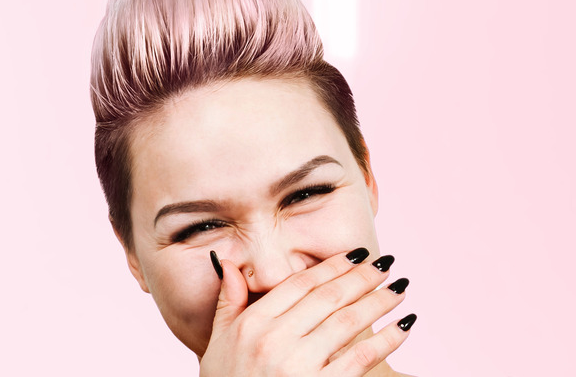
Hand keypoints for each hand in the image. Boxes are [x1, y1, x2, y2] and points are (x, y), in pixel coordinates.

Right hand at [199, 249, 413, 375]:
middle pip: (328, 297)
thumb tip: (231, 266)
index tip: (355, 255)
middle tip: (386, 265)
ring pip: (347, 322)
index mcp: (252, 323)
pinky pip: (359, 358)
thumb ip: (228, 302)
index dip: (332, 266)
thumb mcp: (217, 342)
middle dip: (362, 277)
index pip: (299, 284)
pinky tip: (403, 327)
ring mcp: (297, 365)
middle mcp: (273, 340)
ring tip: (399, 290)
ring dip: (379, 302)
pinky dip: (385, 340)